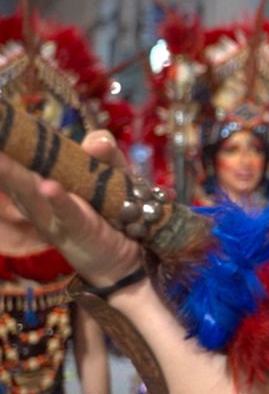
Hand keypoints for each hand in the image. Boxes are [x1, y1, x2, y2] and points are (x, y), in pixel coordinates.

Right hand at [0, 131, 144, 286]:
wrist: (130, 253)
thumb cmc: (115, 208)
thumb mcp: (113, 174)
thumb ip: (105, 154)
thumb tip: (96, 141)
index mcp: (46, 177)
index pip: (24, 154)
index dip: (7, 140)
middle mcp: (41, 197)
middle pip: (15, 173)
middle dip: (0, 158)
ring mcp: (54, 215)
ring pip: (31, 191)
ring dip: (12, 174)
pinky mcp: (75, 230)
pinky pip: (66, 213)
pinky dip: (58, 199)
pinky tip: (47, 186)